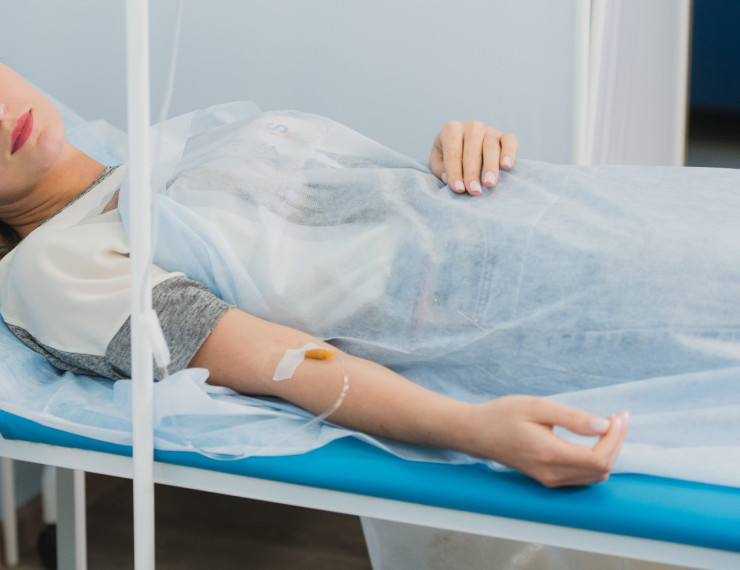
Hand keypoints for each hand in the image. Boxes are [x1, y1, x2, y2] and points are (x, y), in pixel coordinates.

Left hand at [429, 120, 517, 194]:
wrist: (466, 150)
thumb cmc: (450, 158)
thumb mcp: (438, 162)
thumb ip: (440, 169)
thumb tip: (448, 178)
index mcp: (452, 130)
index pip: (452, 152)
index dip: (454, 172)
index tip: (458, 189)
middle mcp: (472, 127)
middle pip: (472, 149)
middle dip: (472, 172)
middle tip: (474, 190)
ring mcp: (489, 130)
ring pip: (491, 146)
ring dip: (490, 166)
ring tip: (488, 183)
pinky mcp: (504, 136)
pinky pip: (509, 141)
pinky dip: (509, 152)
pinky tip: (506, 166)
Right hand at [467, 396, 627, 486]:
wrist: (477, 432)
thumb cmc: (503, 415)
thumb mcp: (537, 407)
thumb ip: (572, 418)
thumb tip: (604, 426)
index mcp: (550, 455)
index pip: (599, 458)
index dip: (616, 439)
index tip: (618, 416)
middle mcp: (552, 474)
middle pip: (602, 469)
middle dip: (616, 442)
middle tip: (617, 417)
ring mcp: (550, 480)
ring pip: (595, 475)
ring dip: (608, 451)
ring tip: (609, 425)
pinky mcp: (548, 479)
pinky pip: (583, 476)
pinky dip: (596, 459)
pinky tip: (594, 439)